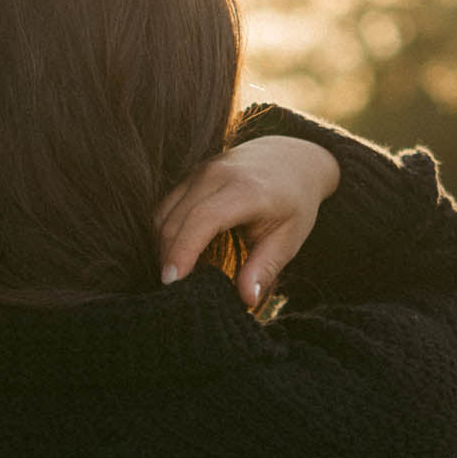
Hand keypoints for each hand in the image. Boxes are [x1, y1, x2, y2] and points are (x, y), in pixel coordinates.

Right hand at [154, 136, 339, 308]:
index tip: (172, 282)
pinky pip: (165, 207)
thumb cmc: (293, 202)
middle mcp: (217, 175)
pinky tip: (176, 255)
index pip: (203, 220)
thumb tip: (247, 300)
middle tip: (173, 291)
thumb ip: (265, 269)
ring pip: (163, 214)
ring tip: (176, 275)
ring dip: (163, 247)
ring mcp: (199, 172)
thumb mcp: (288, 238)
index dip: (183, 251)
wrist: (291, 158)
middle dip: (168, 258)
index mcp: (246, 190)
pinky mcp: (189, 176)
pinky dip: (165, 234)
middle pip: (176, 219)